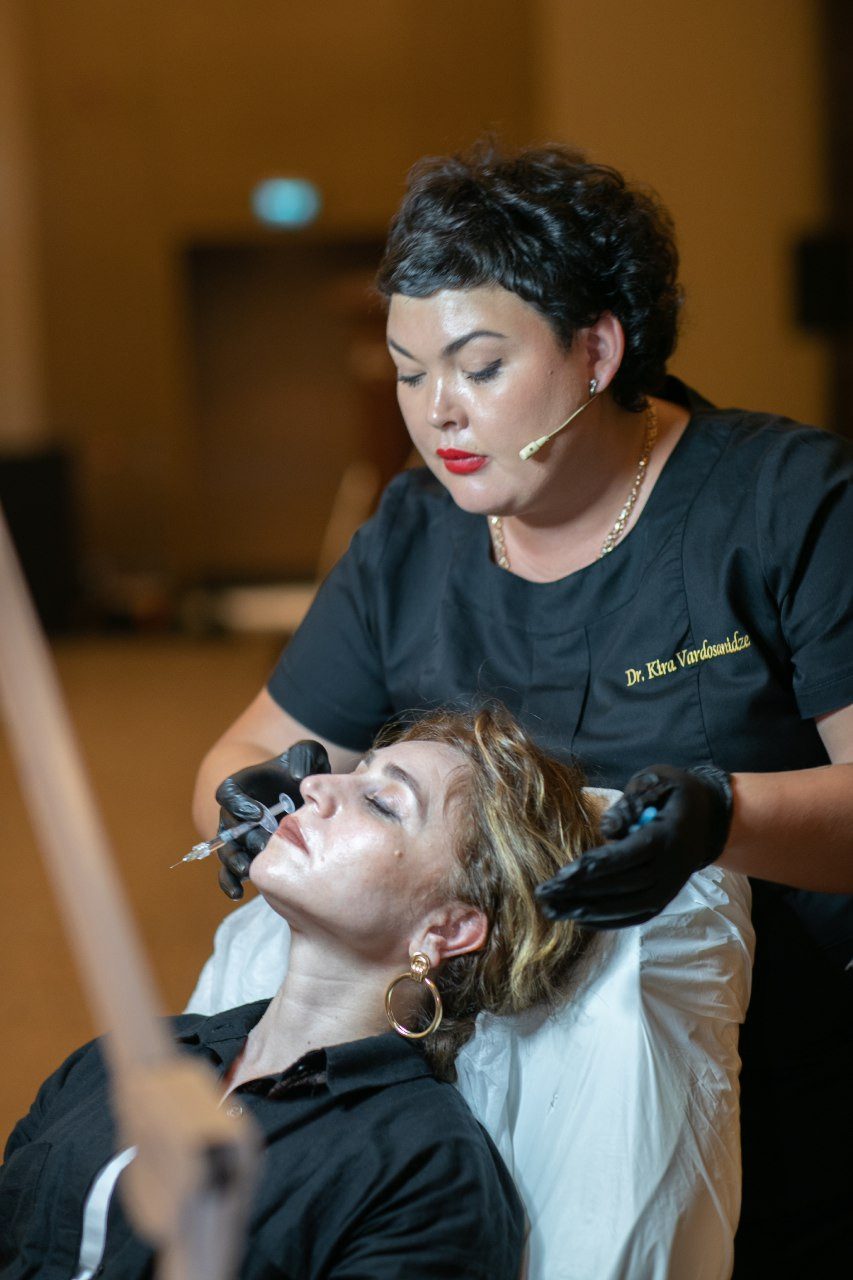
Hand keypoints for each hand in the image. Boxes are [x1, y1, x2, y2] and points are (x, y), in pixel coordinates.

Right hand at [214, 741, 330, 899]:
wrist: (302, 792)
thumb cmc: (301, 769)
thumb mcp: (307, 753)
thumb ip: (304, 758)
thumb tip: (297, 779)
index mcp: (242, 785)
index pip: (228, 792)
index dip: (239, 803)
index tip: (258, 812)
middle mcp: (235, 813)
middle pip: (228, 828)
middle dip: (244, 837)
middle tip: (263, 845)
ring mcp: (238, 838)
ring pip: (227, 852)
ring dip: (234, 862)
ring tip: (247, 871)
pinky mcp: (246, 856)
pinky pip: (229, 873)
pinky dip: (230, 883)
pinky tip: (238, 893)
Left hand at [535, 763, 732, 927]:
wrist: (710, 818)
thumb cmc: (675, 794)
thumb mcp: (657, 780)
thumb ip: (632, 801)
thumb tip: (607, 830)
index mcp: (666, 837)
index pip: (627, 857)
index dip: (594, 868)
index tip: (561, 875)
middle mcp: (671, 868)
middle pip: (623, 887)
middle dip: (581, 893)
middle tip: (544, 896)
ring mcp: (670, 887)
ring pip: (628, 907)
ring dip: (589, 912)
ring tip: (553, 912)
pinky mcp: (666, 898)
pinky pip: (637, 915)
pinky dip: (609, 921)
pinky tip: (579, 919)